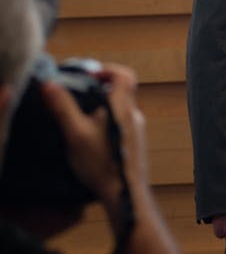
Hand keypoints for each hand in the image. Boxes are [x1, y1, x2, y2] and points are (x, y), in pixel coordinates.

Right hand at [40, 63, 145, 208]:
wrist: (124, 193)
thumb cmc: (102, 163)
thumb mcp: (75, 133)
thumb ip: (63, 108)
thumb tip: (50, 85)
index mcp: (122, 108)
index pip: (125, 75)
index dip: (108, 70)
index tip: (90, 75)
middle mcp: (134, 116)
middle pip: (123, 91)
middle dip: (101, 89)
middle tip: (80, 95)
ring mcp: (137, 130)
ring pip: (121, 109)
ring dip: (103, 107)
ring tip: (82, 118)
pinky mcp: (135, 144)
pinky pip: (122, 124)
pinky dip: (108, 122)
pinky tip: (92, 138)